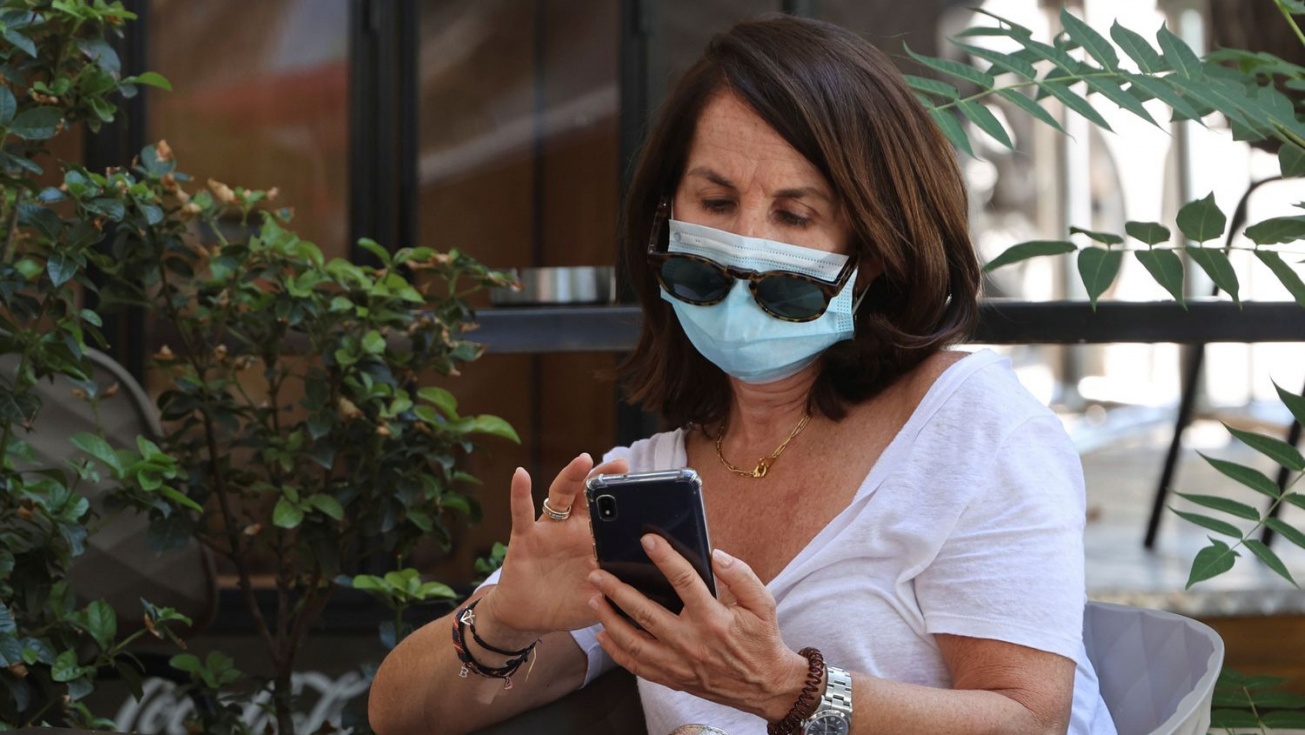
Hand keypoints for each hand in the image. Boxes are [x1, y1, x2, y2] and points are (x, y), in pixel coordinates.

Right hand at [480, 453, 628, 637]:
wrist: (528, 618)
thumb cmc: (567, 604)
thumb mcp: (600, 597)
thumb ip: (621, 590)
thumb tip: (656, 590)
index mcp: (594, 541)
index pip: (612, 514)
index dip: (626, 501)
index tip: (646, 488)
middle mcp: (573, 528)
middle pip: (589, 496)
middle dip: (604, 479)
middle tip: (621, 465)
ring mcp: (549, 530)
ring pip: (561, 496)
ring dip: (572, 476)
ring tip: (584, 460)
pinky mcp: (525, 538)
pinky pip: (522, 513)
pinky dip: (520, 494)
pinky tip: (521, 475)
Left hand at [586, 535, 809, 720]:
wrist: (764, 686)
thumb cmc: (761, 641)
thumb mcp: (763, 604)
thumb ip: (741, 577)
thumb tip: (716, 556)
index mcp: (714, 620)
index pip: (685, 582)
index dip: (665, 558)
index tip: (647, 540)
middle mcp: (691, 642)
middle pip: (646, 612)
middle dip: (618, 590)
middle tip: (598, 573)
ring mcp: (678, 664)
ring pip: (634, 641)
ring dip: (609, 619)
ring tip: (594, 599)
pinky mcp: (672, 678)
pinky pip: (637, 666)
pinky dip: (616, 651)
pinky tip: (603, 634)